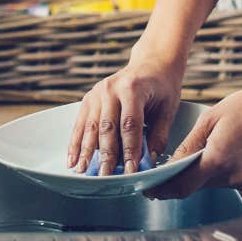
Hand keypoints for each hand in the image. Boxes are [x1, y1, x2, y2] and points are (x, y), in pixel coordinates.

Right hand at [67, 47, 184, 175]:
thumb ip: (158, 136)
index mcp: (133, 88)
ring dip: (86, 151)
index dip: (130, 150)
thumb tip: (148, 162)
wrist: (152, 62)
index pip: (130, 125)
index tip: (131, 171)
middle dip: (106, 155)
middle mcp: (112, 88)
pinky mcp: (89, 97)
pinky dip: (76, 142)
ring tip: (82, 171)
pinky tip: (73, 159)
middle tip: (105, 177)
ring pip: (91, 126)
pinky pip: (81, 123)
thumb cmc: (162, 87)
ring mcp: (98, 92)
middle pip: (107, 127)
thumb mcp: (168, 109)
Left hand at [145, 78, 241, 198]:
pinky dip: (222, 170)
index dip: (163, 191)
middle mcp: (232, 177)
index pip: (182, 187)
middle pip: (197, 186)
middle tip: (169, 167)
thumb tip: (171, 164)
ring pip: (213, 183)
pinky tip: (228, 149)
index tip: (150, 190)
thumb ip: (190, 144)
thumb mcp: (212, 118)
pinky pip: (230, 180)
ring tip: (206, 149)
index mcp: (217, 160)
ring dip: (203, 172)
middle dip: (182, 178)